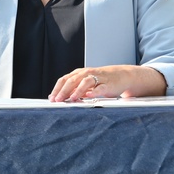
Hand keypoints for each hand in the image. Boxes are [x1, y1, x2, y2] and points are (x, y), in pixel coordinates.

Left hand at [48, 65, 167, 101]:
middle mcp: (86, 73)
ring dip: (77, 91)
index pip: (64, 80)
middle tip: (57, 100)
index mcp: (79, 73)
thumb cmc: (101, 80)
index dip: (57, 89)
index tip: (51, 98)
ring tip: (71, 99)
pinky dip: (94, 91)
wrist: (122, 75)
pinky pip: (100, 87)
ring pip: (84, 82)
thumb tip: (59, 98)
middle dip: (63, 91)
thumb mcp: (85, 84)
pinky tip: (89, 96)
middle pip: (72, 81)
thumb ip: (73, 90)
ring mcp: (97, 78)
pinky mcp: (108, 84)